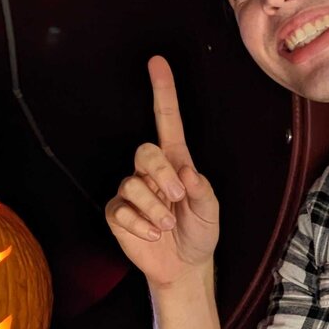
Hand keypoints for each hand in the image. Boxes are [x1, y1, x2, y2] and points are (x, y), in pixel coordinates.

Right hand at [105, 56, 218, 288]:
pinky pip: (121, 210)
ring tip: (167, 226)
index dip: (162, 92)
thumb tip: (185, 172)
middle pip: (145, 151)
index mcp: (176, 161)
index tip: (157, 62)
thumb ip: (202, 190)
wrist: (184, 266)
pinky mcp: (117, 213)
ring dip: (155, 209)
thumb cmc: (199, 232)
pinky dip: (141, 226)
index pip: (167, 120)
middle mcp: (150, 171)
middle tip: (177, 197)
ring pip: (132, 185)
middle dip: (161, 174)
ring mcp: (131, 191)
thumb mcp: (211, 211)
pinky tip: (152, 235)